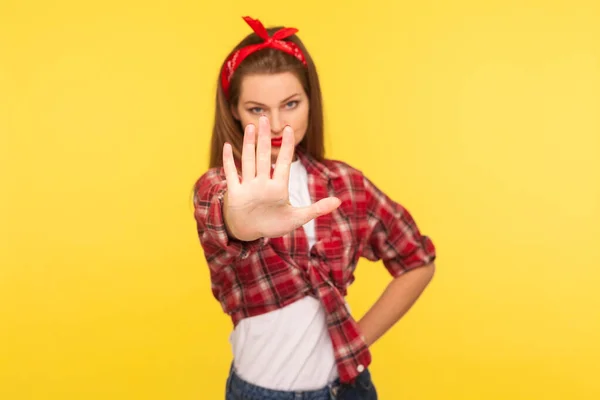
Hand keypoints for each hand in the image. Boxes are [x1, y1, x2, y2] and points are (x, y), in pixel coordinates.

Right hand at [222, 116, 340, 240]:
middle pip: (264, 156)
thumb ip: (317, 209)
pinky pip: (230, 174)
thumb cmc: (274, 225)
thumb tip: (339, 201)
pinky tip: (228, 146)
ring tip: (250, 126)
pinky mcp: (236, 193)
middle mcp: (263, 183)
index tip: (288, 129)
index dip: (287, 146)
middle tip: (264, 118)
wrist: (251, 233)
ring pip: (248, 161)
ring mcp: (248, 187)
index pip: (284, 163)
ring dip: (249, 144)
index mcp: (279, 188)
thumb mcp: (297, 218)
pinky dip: (228, 161)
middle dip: (265, 138)